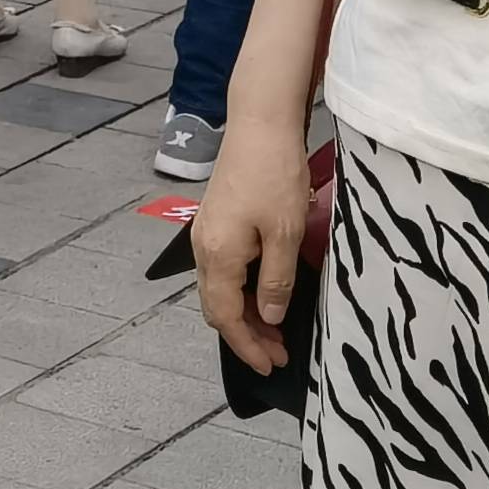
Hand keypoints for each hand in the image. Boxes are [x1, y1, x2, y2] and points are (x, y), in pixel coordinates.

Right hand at [190, 102, 320, 373]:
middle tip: (278, 353)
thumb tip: (270, 317)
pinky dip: (242, 291)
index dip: (248, 346)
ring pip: (220, 290)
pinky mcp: (216, 221)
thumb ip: (276, 280)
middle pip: (217, 308)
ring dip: (245, 314)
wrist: (259, 123)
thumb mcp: (284, 233)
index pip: (226, 318)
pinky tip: (264, 292)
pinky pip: (224, 270)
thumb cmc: (274, 174)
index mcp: (218, 256)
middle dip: (246, 335)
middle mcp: (204, 249)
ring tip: (276, 328)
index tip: (271, 366)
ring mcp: (207, 234)